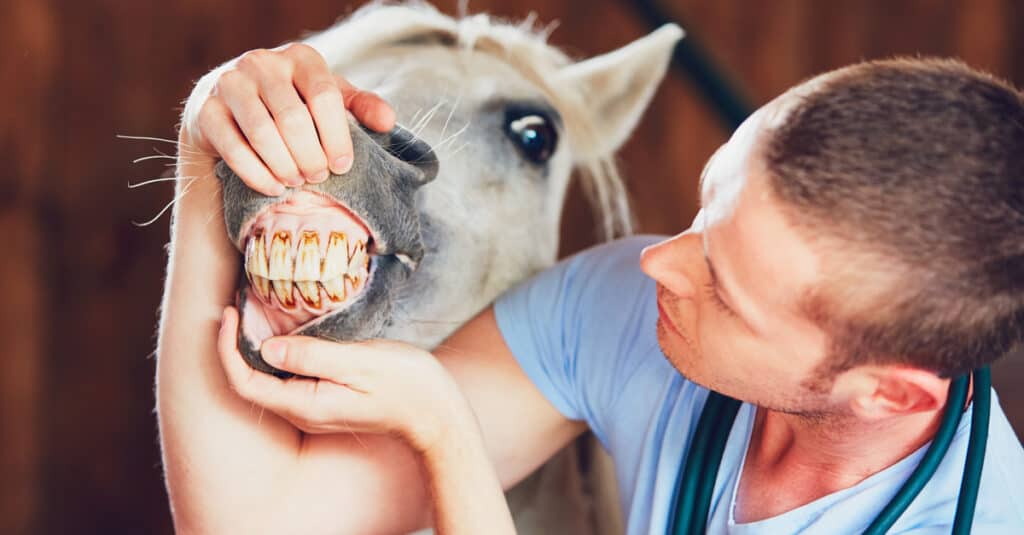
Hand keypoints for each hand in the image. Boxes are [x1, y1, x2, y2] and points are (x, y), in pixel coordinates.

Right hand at [181, 43, 396, 196]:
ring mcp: (230, 84)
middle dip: (310, 156)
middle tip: (317, 178)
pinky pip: (234, 148)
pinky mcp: (206, 111)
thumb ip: (360, 107)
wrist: (231, 108)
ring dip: (284, 166)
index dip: (336, 136)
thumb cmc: (293, 104)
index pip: (324, 96)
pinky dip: (257, 174)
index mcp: (300, 58)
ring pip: (262, 134)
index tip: (342, 166)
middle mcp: (262, 63)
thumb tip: (387, 121)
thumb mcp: (329, 100)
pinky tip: (273, 187)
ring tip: (296, 182)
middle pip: (293, 119)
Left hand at [217, 307, 473, 451]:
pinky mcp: (327, 400)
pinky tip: (287, 331)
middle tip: (236, 307)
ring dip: (256, 349)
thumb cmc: (404, 385)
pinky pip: (290, 379)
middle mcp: (304, 413)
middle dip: (235, 346)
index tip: (230, 314)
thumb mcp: (358, 363)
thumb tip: (267, 348)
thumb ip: (311, 356)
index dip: (228, 349)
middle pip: (251, 383)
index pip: (246, 383)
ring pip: (270, 381)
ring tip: (254, 313)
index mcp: (305, 405)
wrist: (436, 413)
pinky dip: (279, 354)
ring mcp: (315, 409)